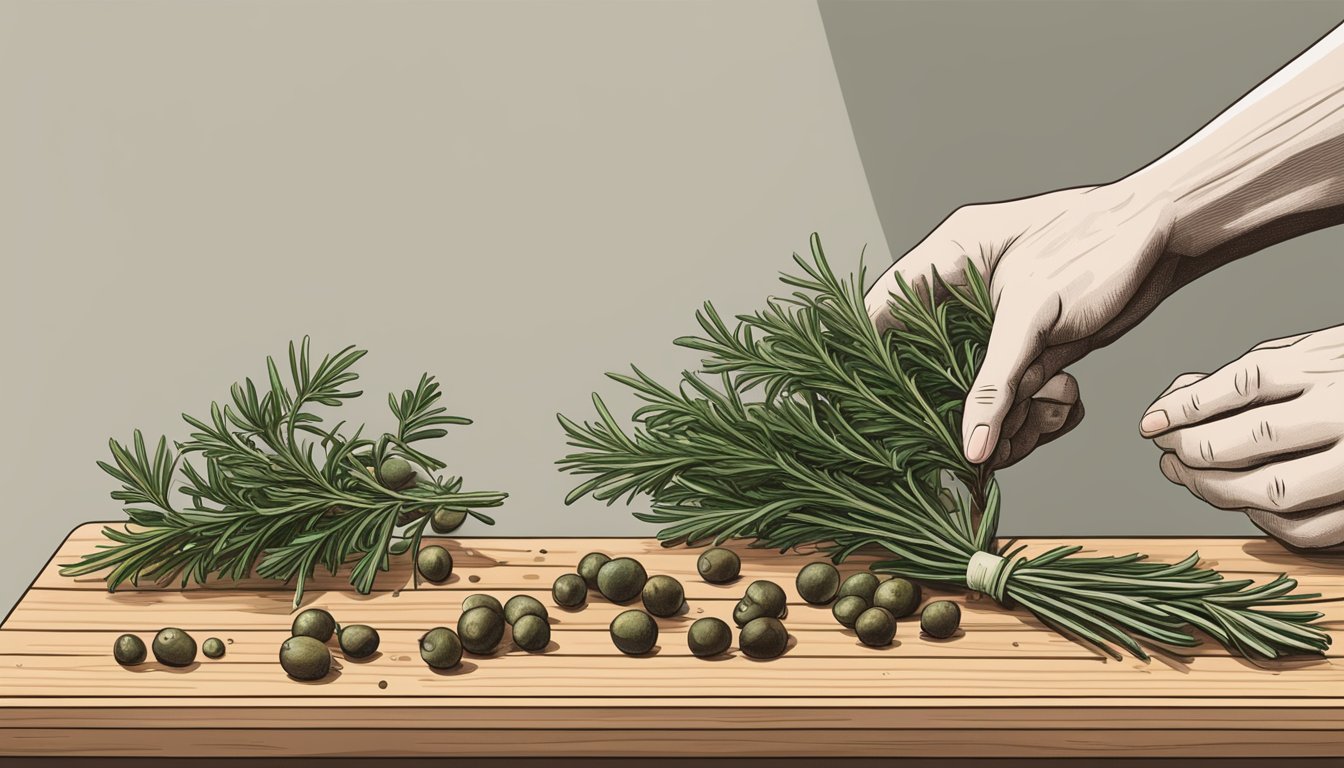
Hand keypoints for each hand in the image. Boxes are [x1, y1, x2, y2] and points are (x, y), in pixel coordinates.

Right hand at [865, 179, 1178, 467]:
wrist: (1167, 233)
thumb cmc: (1096, 244)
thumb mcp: (1031, 312)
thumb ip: (994, 381)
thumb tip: (970, 449)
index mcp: (945, 261)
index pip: (883, 313)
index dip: (872, 361)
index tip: (876, 412)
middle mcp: (965, 296)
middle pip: (933, 373)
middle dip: (962, 411)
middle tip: (982, 445)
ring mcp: (999, 325)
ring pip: (981, 393)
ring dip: (1013, 418)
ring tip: (1049, 412)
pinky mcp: (1033, 347)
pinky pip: (1019, 396)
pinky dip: (1040, 412)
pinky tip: (1066, 401)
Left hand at [1140, 327, 1343, 549]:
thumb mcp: (1316, 353)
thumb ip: (1252, 375)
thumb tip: (1174, 402)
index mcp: (1331, 364)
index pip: (1245, 383)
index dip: (1186, 407)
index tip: (1151, 424)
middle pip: (1250, 440)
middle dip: (1193, 453)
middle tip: (1167, 455)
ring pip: (1273, 491)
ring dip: (1217, 492)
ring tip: (1188, 478)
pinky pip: (1310, 530)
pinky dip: (1265, 524)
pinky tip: (1244, 506)